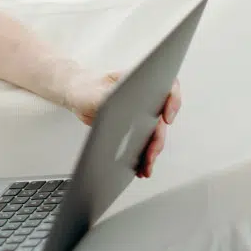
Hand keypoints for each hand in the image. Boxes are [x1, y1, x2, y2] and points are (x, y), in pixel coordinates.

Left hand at [65, 71, 181, 177]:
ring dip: (152, 152)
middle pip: (161, 119)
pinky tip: (140, 166)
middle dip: (158, 139)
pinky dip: (143, 155)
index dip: (173, 102)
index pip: (167, 87)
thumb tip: (123, 113)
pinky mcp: (135, 127)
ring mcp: (142, 114)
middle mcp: (145, 98)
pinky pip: (145, 142)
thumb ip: (111, 100)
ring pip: (155, 134)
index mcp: (140, 83)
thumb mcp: (96, 92)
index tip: (167, 118)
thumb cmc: (87, 87)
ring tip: (146, 167)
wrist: (77, 95)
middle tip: (151, 154)